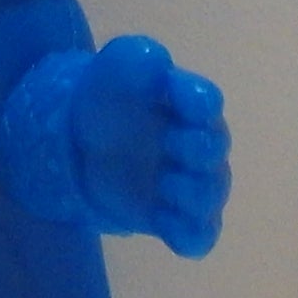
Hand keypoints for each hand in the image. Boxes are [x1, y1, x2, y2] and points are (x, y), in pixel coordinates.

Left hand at [72, 36, 229, 257]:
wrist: (84, 142)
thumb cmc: (111, 99)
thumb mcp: (114, 69)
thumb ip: (135, 60)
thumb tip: (155, 61)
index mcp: (188, 104)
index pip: (206, 101)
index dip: (195, 101)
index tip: (174, 94)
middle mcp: (199, 144)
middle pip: (214, 149)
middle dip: (197, 148)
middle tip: (170, 143)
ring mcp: (190, 184)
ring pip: (210, 195)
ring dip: (193, 192)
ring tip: (166, 184)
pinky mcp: (175, 218)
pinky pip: (199, 237)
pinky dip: (188, 235)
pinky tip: (165, 223)